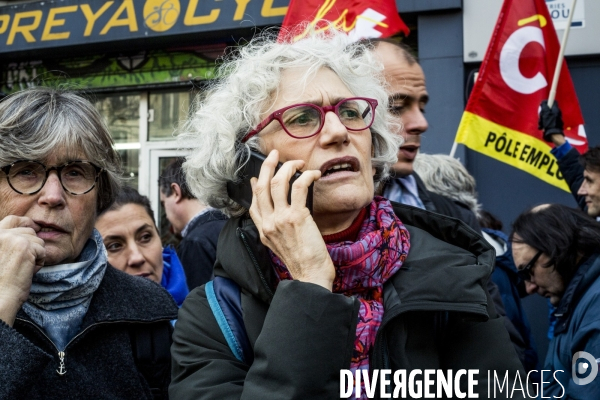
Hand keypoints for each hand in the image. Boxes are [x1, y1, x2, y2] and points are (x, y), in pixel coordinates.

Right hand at [0, 216, 44, 325]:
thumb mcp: (0, 254)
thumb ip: (8, 242)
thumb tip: (30, 229)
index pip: (12, 219)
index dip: (26, 222)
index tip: (34, 228)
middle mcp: (0, 233)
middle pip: (29, 231)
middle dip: (32, 246)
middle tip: (22, 263)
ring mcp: (12, 239)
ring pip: (38, 241)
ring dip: (35, 255)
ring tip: (22, 268)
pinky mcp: (24, 246)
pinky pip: (42, 251)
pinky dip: (39, 262)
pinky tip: (27, 271)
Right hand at [249, 150, 334, 290]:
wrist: (310, 275)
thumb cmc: (301, 262)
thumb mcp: (279, 245)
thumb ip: (275, 228)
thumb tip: (279, 208)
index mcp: (263, 230)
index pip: (253, 202)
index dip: (256, 184)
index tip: (260, 175)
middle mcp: (268, 222)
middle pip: (262, 186)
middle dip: (268, 166)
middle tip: (275, 155)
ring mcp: (281, 219)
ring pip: (278, 182)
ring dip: (288, 167)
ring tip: (298, 163)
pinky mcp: (297, 217)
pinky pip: (299, 187)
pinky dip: (307, 176)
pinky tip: (314, 174)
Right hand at [539, 100, 563, 142]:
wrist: (553, 134)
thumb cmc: (550, 124)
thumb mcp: (545, 114)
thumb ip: (544, 106)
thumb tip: (543, 102)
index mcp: (556, 110)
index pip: (553, 102)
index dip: (547, 103)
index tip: (542, 105)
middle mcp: (557, 113)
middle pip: (548, 110)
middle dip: (543, 113)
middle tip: (541, 117)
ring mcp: (556, 119)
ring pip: (547, 116)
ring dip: (542, 120)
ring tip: (541, 124)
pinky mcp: (554, 124)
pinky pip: (548, 121)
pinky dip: (544, 124)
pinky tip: (542, 127)